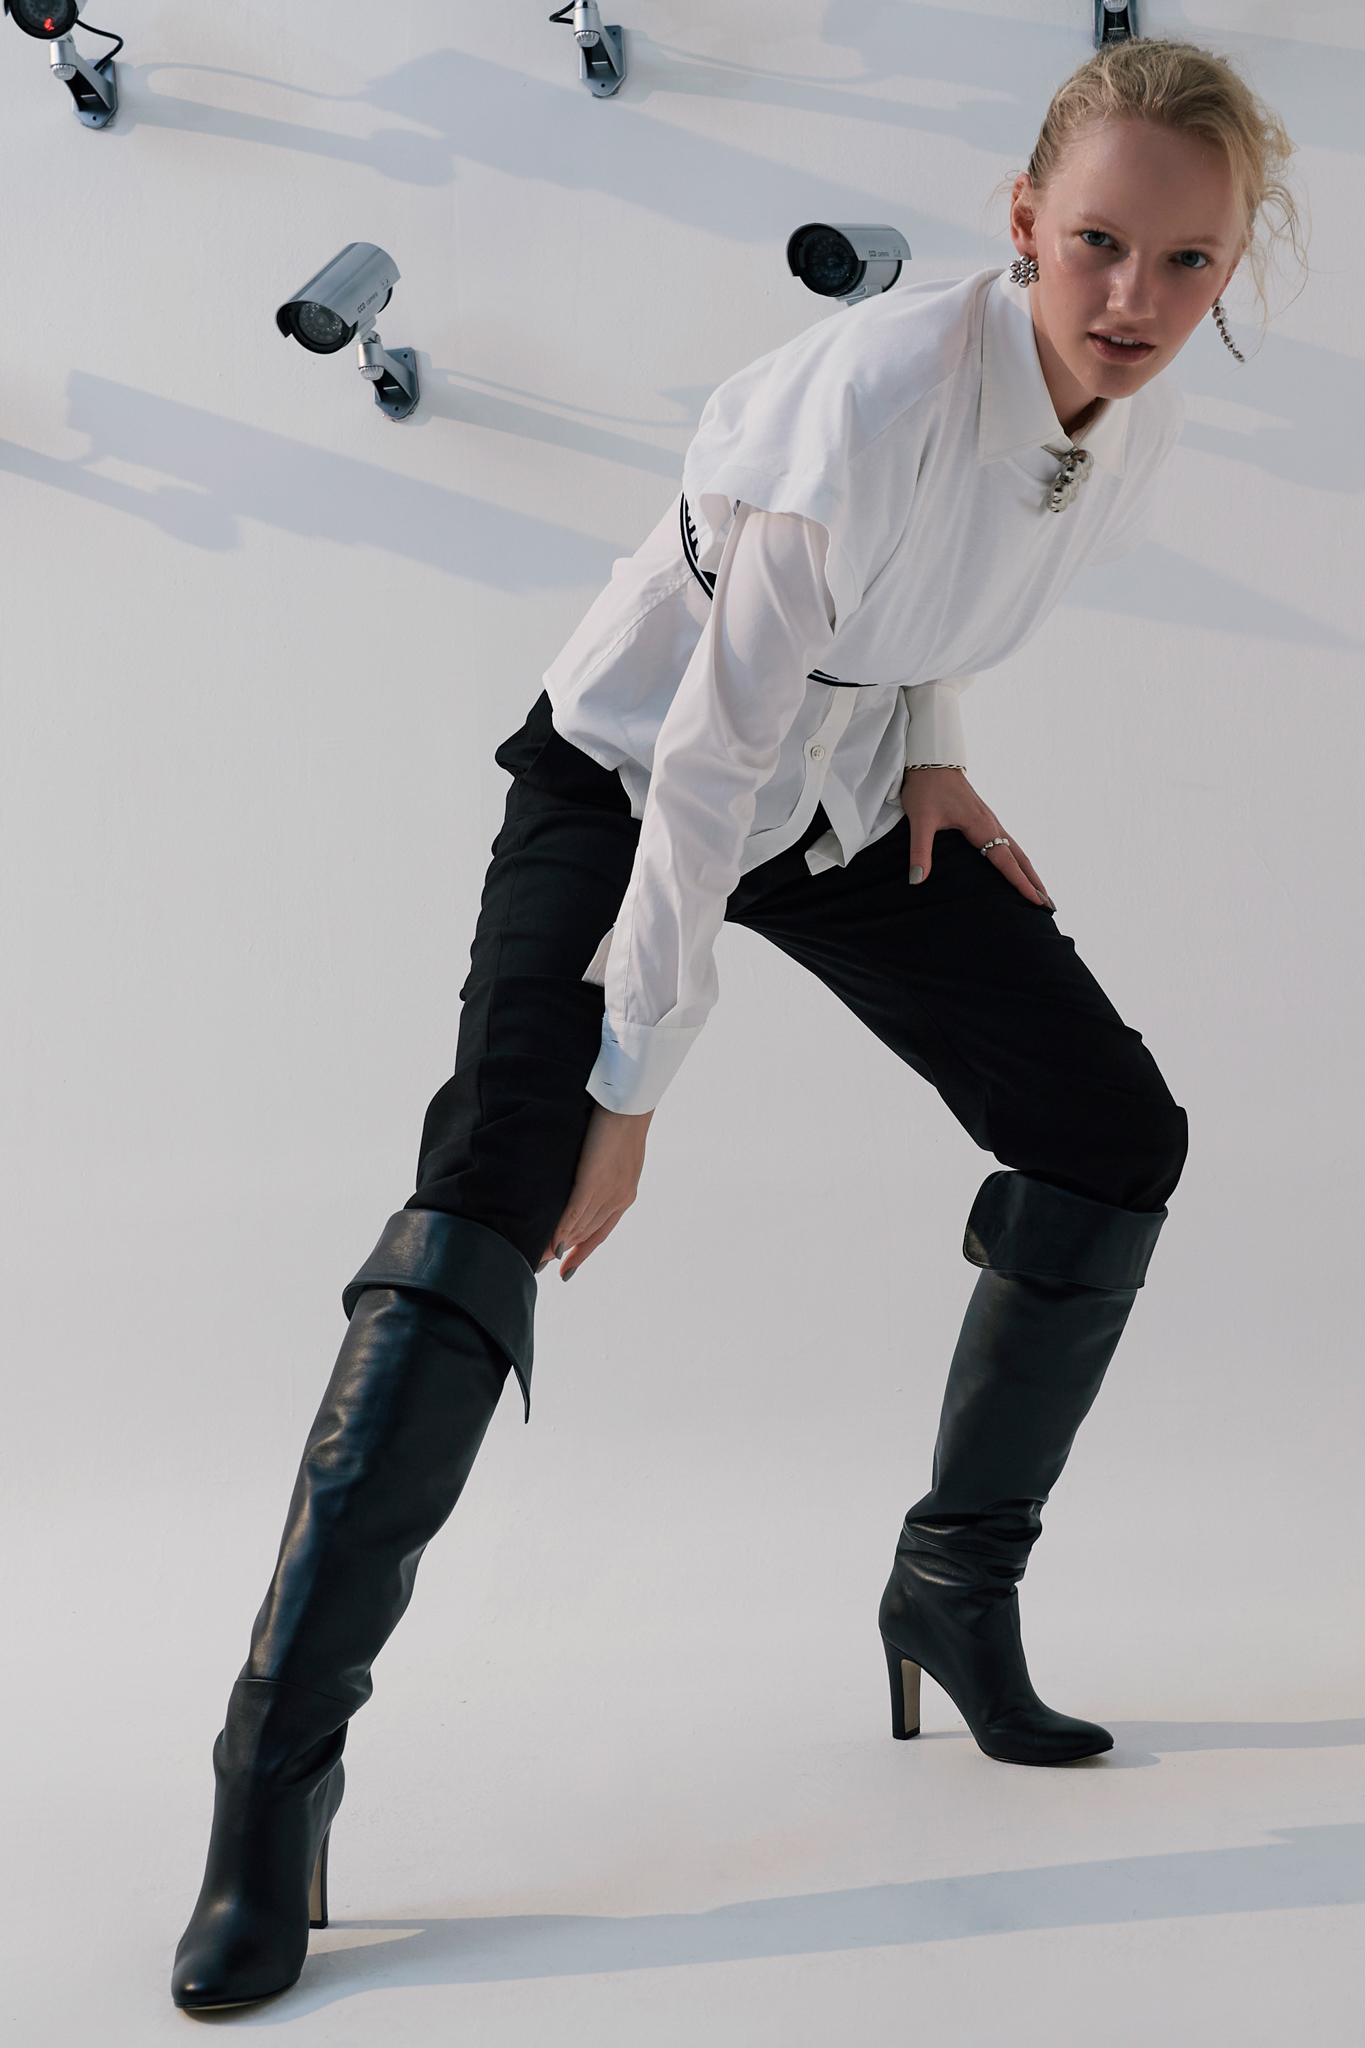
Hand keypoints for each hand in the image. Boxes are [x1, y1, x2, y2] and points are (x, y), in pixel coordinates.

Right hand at [541, 1103, 652, 1279]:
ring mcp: (608, 1192)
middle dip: (564, 1252)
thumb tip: (580, 1180)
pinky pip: (574, 1213)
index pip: (600, 1232)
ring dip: (557, 1244)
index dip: (582, 1253)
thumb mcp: (612, 1154)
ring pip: (579, 1228)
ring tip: (536, 1257)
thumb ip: (598, 1173)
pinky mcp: (594, 1180)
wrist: (628, 1102)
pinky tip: (549, 1242)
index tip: (565, 1271)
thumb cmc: (619, 1119)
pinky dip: (560, 1229)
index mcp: (624, 1194)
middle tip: (539, 1264)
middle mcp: (619, 1199)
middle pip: (587, 1234)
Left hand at [899, 766, 1052, 907]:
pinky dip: (1018, 859)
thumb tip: (917, 880)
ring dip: (1029, 872)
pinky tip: (1016, 867)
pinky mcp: (984, 818)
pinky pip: (1007, 842)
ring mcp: (990, 820)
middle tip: (1049, 906)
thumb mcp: (920, 820)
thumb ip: (920, 851)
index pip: (1006, 861)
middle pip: (1020, 858)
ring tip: (1040, 892)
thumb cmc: (925, 788)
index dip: (1021, 883)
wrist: (930, 760)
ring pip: (1016, 850)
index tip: (1036, 902)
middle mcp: (992, 823)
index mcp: (981, 826)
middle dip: (1035, 882)